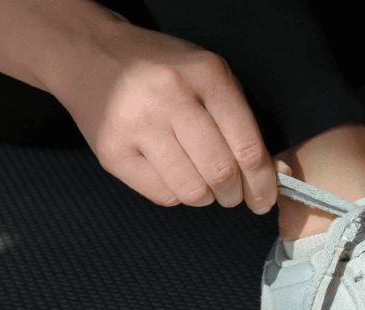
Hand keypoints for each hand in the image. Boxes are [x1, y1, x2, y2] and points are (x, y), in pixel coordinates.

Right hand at [45, 21, 277, 213]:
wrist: (91, 54)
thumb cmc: (160, 69)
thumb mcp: (206, 74)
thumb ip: (240, 119)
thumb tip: (273, 176)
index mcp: (205, 74)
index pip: (247, 146)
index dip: (262, 182)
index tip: (263, 199)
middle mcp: (170, 97)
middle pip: (220, 173)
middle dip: (233, 194)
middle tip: (230, 192)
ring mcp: (138, 125)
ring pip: (192, 191)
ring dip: (204, 196)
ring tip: (198, 179)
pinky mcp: (114, 151)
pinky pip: (162, 195)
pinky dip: (174, 192)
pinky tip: (169, 171)